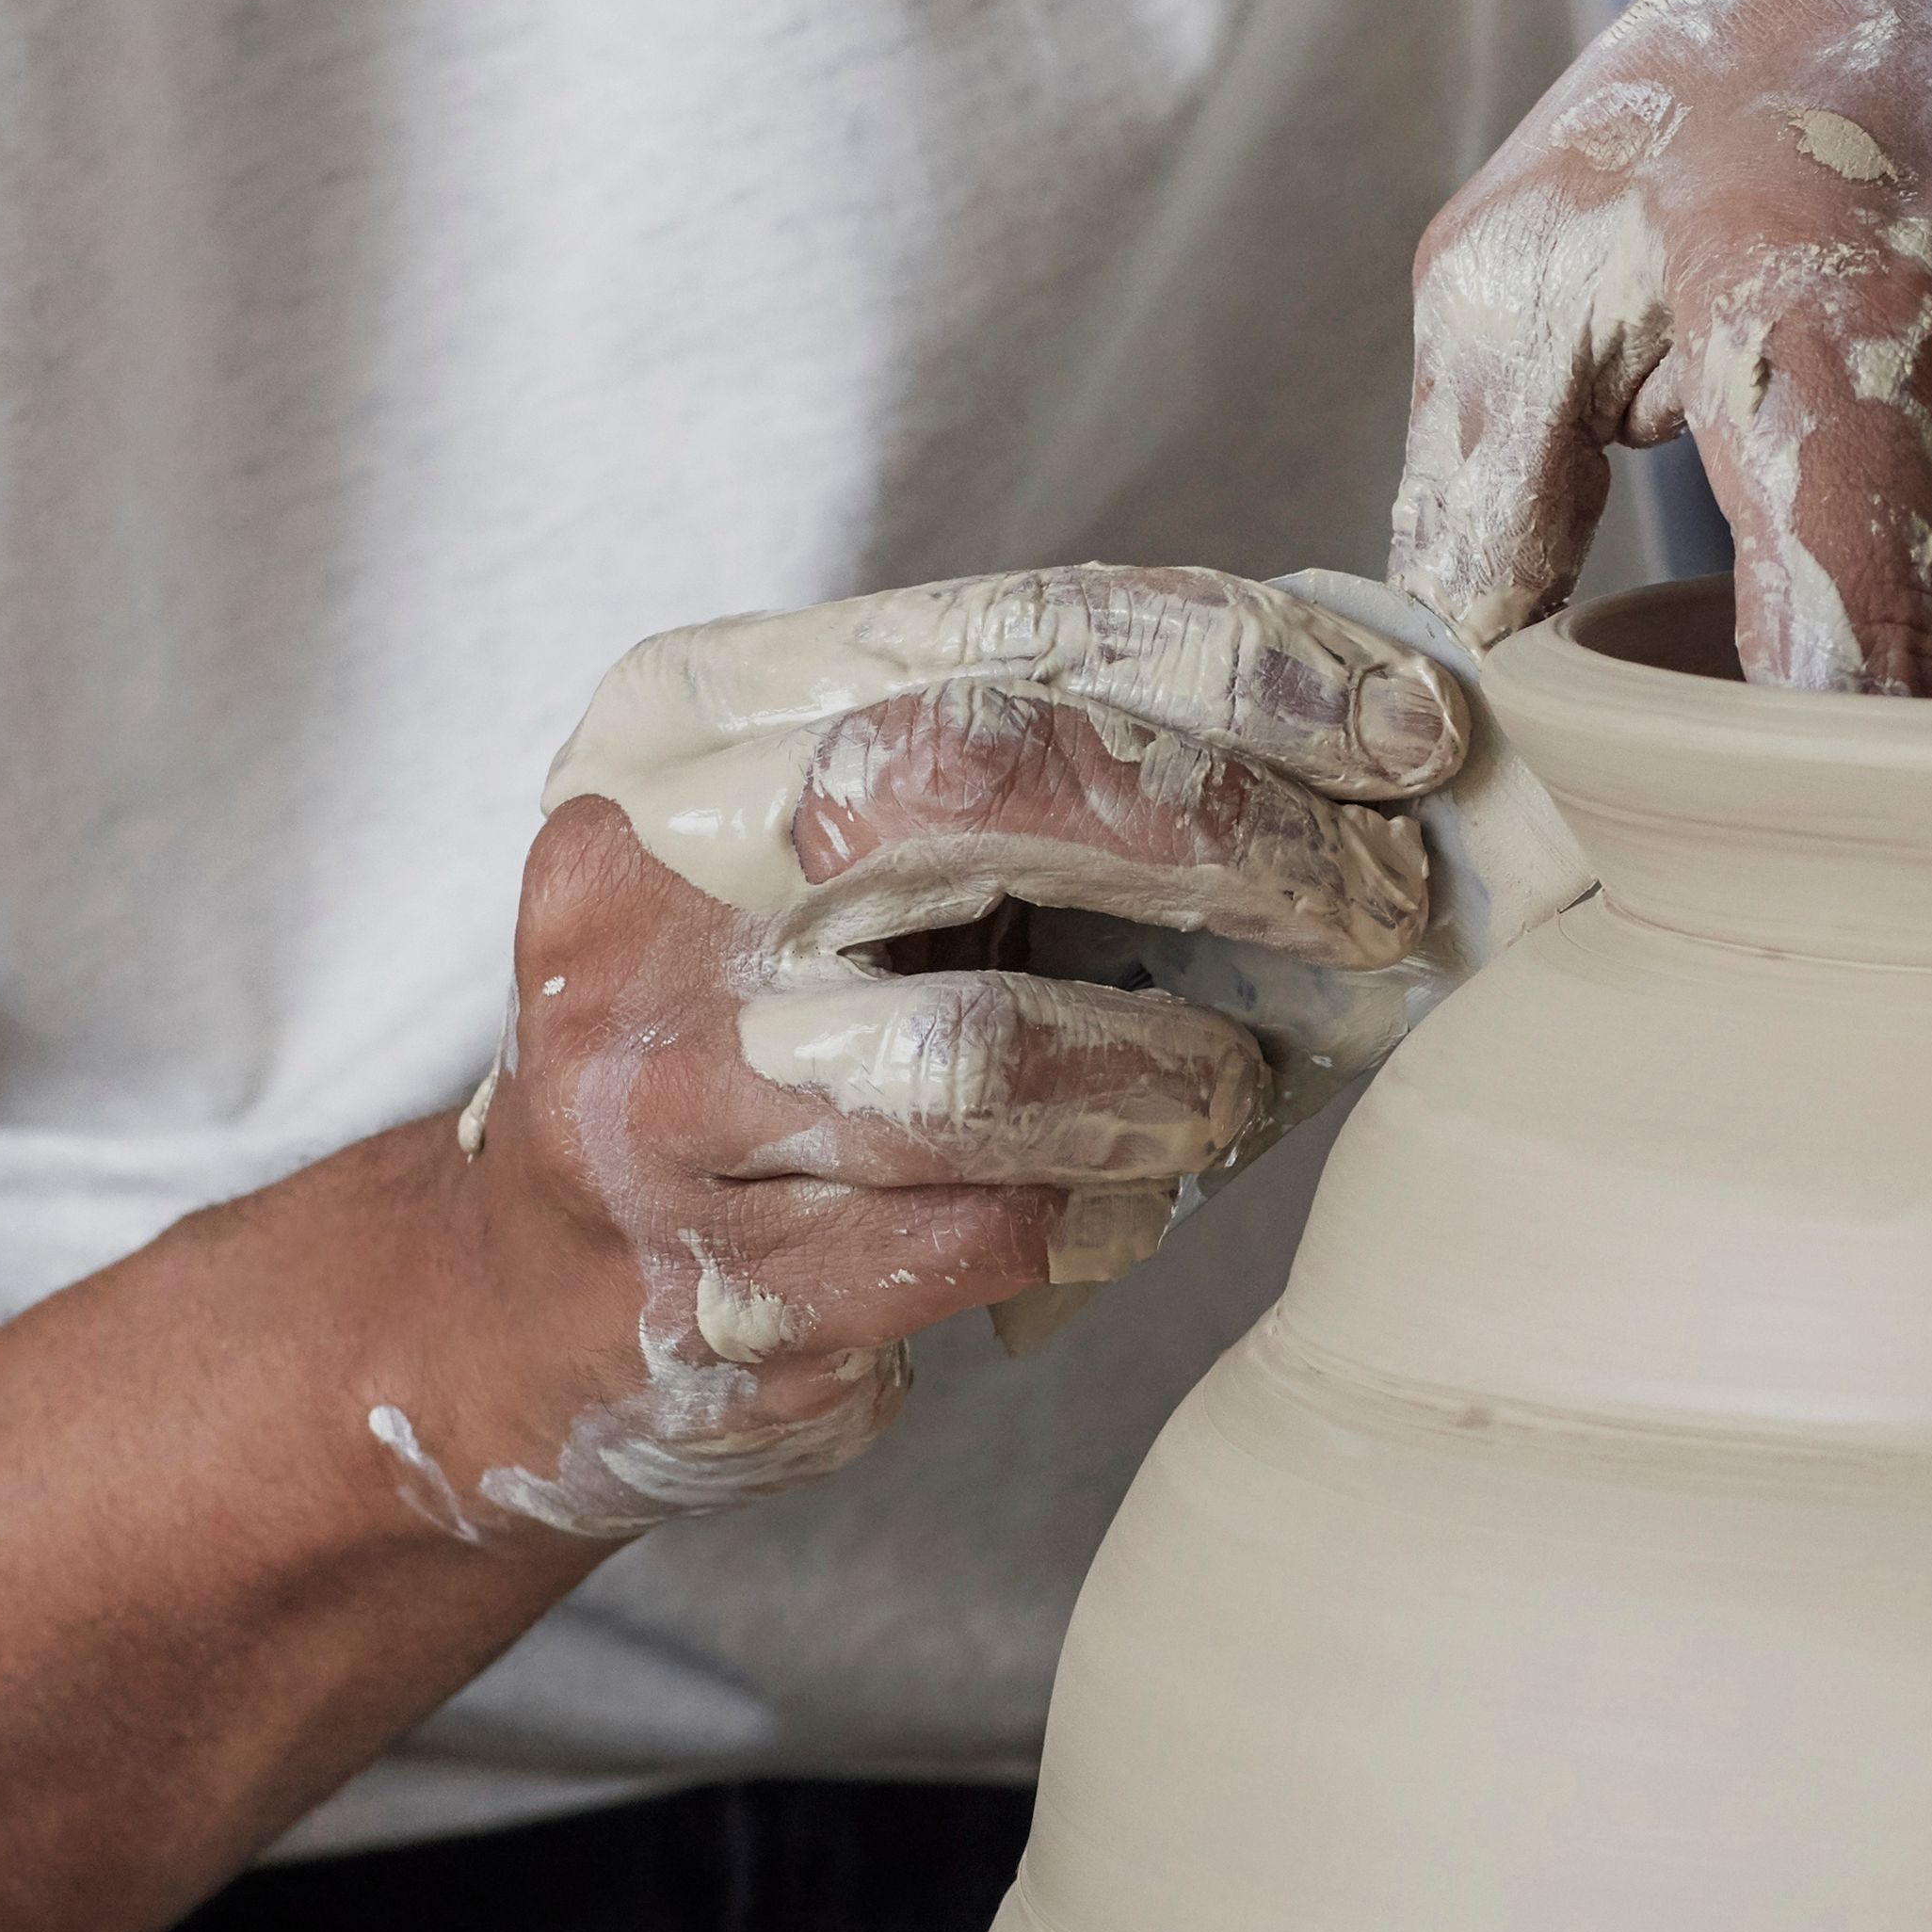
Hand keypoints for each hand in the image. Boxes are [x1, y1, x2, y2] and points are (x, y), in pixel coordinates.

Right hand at [381, 565, 1469, 1544]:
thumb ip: (1030, 779)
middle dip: (1228, 834)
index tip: (1404, 723)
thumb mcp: (838, 856)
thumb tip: (1356, 749)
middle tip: (1373, 900)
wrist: (527, 1297)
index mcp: (689, 726)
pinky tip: (1126, 1201)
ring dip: (1171, 1071)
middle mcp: (647, 883)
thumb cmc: (758, 1040)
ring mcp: (663, 1092)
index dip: (1238, 667)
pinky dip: (1102, 1212)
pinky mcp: (714, 1279)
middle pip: (982, 785)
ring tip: (1231, 1090)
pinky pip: (977, 1232)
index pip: (1007, 634)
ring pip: (981, 1055)